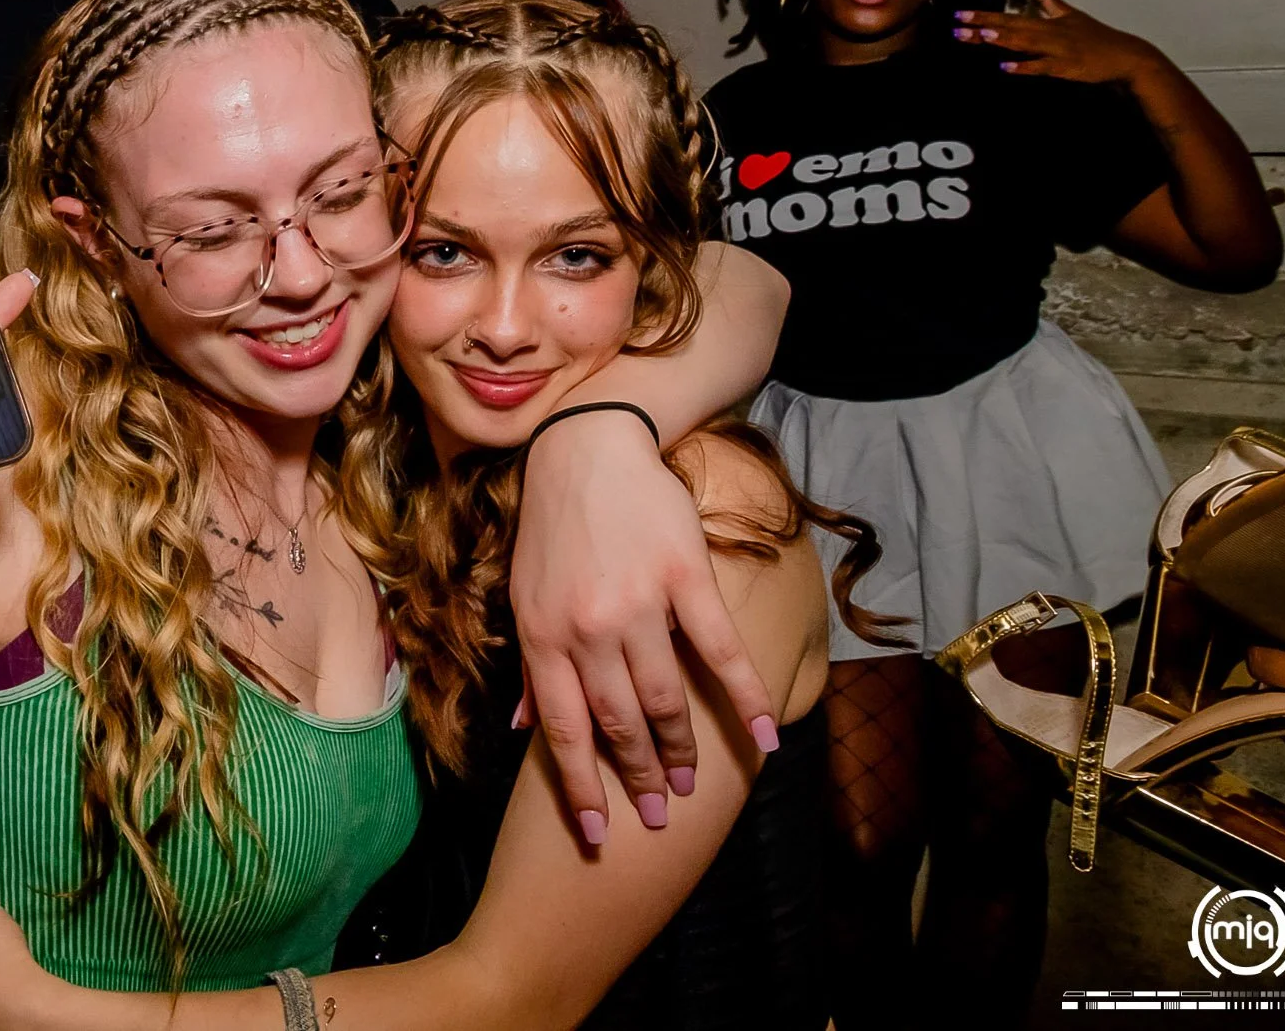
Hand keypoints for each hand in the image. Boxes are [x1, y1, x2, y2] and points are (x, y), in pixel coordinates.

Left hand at [512, 411, 775, 838]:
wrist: (585, 450)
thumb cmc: (553, 530)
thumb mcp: (525, 598)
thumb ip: (531, 667)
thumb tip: (521, 731)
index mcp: (544, 638)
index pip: (563, 731)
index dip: (582, 788)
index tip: (598, 835)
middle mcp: (587, 630)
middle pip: (620, 724)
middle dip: (639, 778)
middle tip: (659, 813)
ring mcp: (639, 605)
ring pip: (666, 699)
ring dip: (683, 748)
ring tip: (694, 779)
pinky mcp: (685, 579)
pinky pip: (720, 651)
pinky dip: (746, 697)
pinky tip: (764, 734)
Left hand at [952, 0, 1166, 84]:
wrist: (1125, 56)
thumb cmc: (1095, 37)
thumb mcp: (1071, 14)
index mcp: (1046, 22)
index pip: (1009, 17)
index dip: (984, 15)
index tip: (959, 14)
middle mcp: (1048, 33)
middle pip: (1011, 29)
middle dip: (983, 26)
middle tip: (957, 24)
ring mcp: (1057, 50)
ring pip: (1025, 44)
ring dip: (1003, 39)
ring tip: (980, 34)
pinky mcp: (1066, 67)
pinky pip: (1042, 67)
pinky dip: (1024, 66)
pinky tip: (1005, 67)